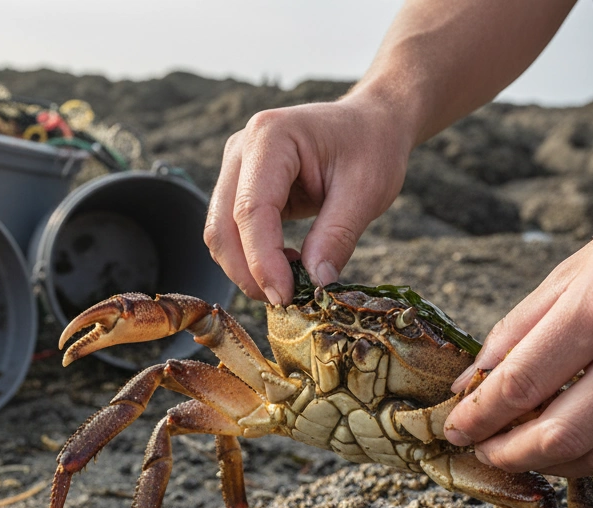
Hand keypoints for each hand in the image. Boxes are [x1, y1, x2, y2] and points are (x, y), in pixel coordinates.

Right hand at [204, 92, 413, 304]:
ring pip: (220, 233)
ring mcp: (236, 167)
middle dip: (247, 272)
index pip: (251, 210)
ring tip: (290, 282)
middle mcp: (241, 148)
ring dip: (246, 269)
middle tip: (284, 300)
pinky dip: (252, 258)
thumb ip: (337, 236)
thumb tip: (315, 283)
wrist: (370, 123)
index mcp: (270, 137)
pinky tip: (287, 265)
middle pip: (222, 225)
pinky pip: (233, 232)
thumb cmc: (371, 146)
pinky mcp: (240, 187)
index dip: (262, 260)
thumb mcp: (366, 191)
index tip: (284, 296)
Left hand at [442, 179, 592, 476]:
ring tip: (519, 451)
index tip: (454, 426)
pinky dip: (591, 460)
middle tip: (481, 448)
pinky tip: (566, 447)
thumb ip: (520, 327)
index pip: (522, 382)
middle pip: (557, 434)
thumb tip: (473, 380)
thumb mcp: (576, 267)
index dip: (478, 415)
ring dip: (546, 464)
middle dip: (505, 452)